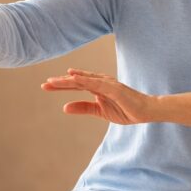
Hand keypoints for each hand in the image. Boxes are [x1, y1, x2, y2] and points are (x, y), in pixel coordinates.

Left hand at [41, 68, 156, 124]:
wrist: (145, 111)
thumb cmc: (126, 110)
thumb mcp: (100, 111)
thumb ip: (83, 108)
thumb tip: (64, 107)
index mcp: (97, 88)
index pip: (75, 85)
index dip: (61, 85)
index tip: (46, 86)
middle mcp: (100, 82)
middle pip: (76, 81)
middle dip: (60, 82)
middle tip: (44, 84)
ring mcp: (106, 83)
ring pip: (83, 80)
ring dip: (68, 80)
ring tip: (54, 81)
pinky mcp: (113, 87)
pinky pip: (96, 83)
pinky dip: (84, 79)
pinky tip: (73, 78)